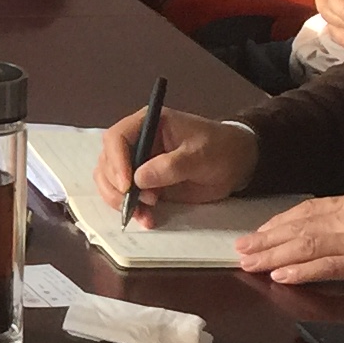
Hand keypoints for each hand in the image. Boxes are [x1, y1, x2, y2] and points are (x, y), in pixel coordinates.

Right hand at [99, 111, 256, 219]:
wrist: (237, 163)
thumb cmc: (220, 149)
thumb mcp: (199, 155)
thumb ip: (170, 166)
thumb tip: (139, 180)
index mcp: (147, 123)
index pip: (116, 138)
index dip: (116, 162)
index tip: (127, 185)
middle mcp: (136, 141)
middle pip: (106, 162)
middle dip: (115, 186)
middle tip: (136, 203)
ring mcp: (137, 163)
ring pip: (110, 181)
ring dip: (120, 200)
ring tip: (144, 214)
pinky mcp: (144, 183)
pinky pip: (126, 197)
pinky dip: (132, 209)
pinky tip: (147, 219)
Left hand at [233, 188, 343, 286]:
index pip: (309, 210)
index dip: (281, 221)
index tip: (261, 230)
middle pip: (298, 227)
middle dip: (267, 238)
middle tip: (240, 248)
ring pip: (305, 245)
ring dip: (273, 254)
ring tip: (248, 262)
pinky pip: (328, 267)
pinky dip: (302, 271)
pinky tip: (281, 276)